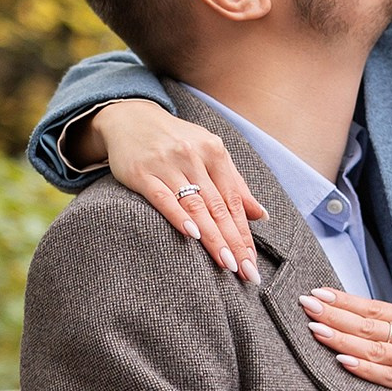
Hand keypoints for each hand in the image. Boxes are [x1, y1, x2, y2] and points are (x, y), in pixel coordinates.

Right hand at [86, 99, 265, 280]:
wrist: (129, 118)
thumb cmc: (175, 141)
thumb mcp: (208, 153)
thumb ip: (234, 184)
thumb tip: (262, 215)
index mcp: (214, 151)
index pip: (233, 200)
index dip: (244, 233)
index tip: (252, 262)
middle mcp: (193, 156)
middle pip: (217, 206)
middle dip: (233, 241)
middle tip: (246, 272)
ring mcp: (167, 164)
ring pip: (195, 205)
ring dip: (213, 237)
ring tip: (227, 263)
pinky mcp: (142, 173)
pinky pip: (163, 198)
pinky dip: (178, 216)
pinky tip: (192, 235)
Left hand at [300, 287, 391, 390]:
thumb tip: (366, 319)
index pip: (374, 307)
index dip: (345, 300)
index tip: (318, 293)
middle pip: (369, 324)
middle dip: (334, 313)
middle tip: (305, 304)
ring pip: (375, 348)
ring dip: (341, 338)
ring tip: (314, 329)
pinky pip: (391, 378)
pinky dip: (365, 369)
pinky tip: (343, 362)